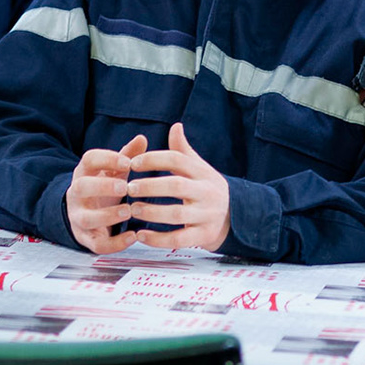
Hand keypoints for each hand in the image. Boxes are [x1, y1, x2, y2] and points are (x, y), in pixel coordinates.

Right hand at [65, 134, 145, 254]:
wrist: (85, 213)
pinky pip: (97, 245)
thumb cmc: (103, 187)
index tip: (128, 162)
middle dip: (102, 187)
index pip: (88, 160)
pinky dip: (115, 244)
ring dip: (107, 216)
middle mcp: (77, 195)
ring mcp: (79, 218)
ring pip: (86, 219)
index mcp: (84, 173)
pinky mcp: (86, 239)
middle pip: (81, 187)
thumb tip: (141, 139)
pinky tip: (133, 237)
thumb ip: (127, 155)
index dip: (107, 159)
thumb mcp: (113, 171)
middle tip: (124, 187)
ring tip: (129, 212)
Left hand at [127, 123, 231, 249]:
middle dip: (150, 186)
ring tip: (132, 209)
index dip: (154, 159)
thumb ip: (183, 151)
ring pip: (176, 213)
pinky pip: (179, 238)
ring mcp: (206, 215)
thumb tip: (176, 126)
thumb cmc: (207, 189)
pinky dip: (158, 239)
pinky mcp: (203, 236)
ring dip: (151, 212)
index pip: (177, 160)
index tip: (133, 164)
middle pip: (176, 186)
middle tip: (129, 188)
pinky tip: (140, 235)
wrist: (235, 217)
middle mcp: (207, 192)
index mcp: (203, 172)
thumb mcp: (200, 168)